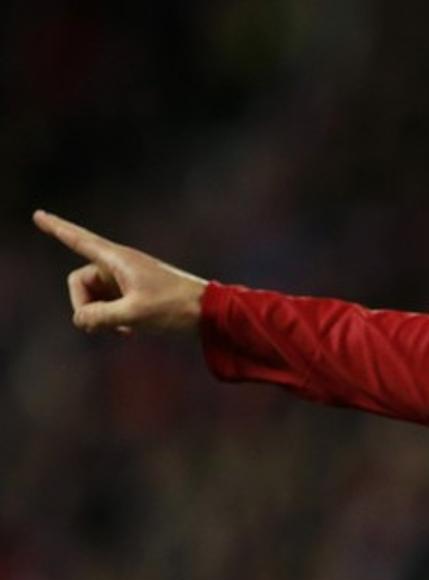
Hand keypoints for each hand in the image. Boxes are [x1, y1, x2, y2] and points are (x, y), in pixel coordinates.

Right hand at [34, 210, 207, 334]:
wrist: (209, 313)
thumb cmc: (174, 308)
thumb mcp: (133, 314)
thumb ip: (99, 317)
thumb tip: (80, 319)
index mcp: (118, 260)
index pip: (79, 241)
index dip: (57, 228)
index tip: (38, 215)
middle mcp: (120, 265)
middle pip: (80, 282)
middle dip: (83, 306)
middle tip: (98, 326)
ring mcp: (128, 279)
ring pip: (95, 297)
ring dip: (100, 316)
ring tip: (122, 330)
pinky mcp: (136, 293)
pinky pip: (110, 305)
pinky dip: (112, 319)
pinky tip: (128, 333)